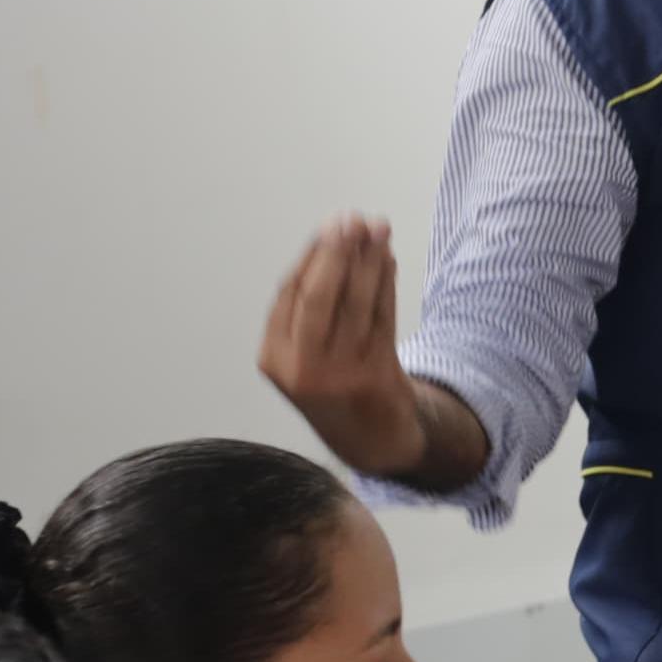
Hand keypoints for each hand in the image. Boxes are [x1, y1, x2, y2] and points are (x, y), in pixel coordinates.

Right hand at [261, 215, 431, 476]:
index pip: (291, 294)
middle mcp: (302, 367)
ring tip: (377, 228)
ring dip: (368, 260)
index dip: (312, 256)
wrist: (370, 441)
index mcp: (273, 358)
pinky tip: (388, 260)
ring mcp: (340, 374)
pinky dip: (386, 284)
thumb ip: (306, 310)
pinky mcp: (377, 375)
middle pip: (320, 295)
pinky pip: (383, 317)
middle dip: (336, 252)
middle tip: (352, 219)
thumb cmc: (333, 384)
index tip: (330, 227)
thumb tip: (330, 243)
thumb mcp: (302, 355)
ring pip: (356, 302)